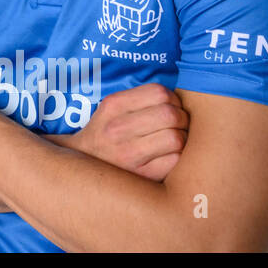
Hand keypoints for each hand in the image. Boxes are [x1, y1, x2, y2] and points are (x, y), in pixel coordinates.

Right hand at [59, 83, 188, 180]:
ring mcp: (129, 154)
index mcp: (113, 106)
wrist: (83, 169)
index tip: (172, 108)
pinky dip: (179, 158)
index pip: (159, 92)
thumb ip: (139, 101)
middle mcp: (119, 129)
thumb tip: (179, 100)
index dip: (173, 99)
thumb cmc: (104, 136)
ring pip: (177, 139)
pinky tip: (170, 157)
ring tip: (175, 141)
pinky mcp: (141, 175)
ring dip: (183, 139)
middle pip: (171, 115)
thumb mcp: (110, 109)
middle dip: (182, 119)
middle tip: (178, 125)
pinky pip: (175, 161)